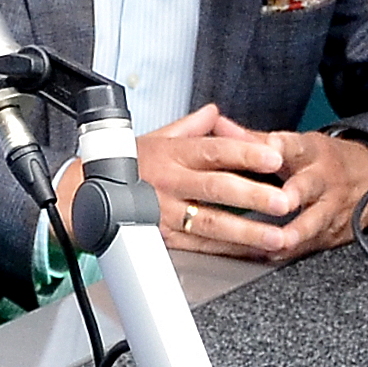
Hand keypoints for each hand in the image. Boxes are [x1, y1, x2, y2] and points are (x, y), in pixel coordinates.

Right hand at [59, 103, 301, 259]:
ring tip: (276, 236)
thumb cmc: (122, 165)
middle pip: (216, 188)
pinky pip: (199, 246)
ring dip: (246, 232)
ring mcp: (165, 212)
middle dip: (253, 196)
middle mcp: (170, 182)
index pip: (214, 150)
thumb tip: (215, 113)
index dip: (245, 153)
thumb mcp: (155, 137)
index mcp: (173, 153)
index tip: (273, 158)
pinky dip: (227, 251)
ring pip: (210, 223)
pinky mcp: (161, 238)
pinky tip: (252, 253)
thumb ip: (190, 126)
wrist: (84, 196)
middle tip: (284, 201)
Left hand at [258, 128, 367, 260]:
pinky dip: (292, 252)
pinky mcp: (334, 233)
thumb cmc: (322, 161)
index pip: (293, 146)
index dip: (279, 147)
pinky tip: (273, 256)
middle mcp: (322, 178)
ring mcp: (331, 207)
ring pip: (314, 221)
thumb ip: (254, 139)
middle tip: (281, 202)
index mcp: (309, 152)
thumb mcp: (296, 144)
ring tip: (277, 242)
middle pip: (308, 185)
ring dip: (295, 232)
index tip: (268, 148)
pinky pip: (313, 245)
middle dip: (295, 193)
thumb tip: (216, 124)